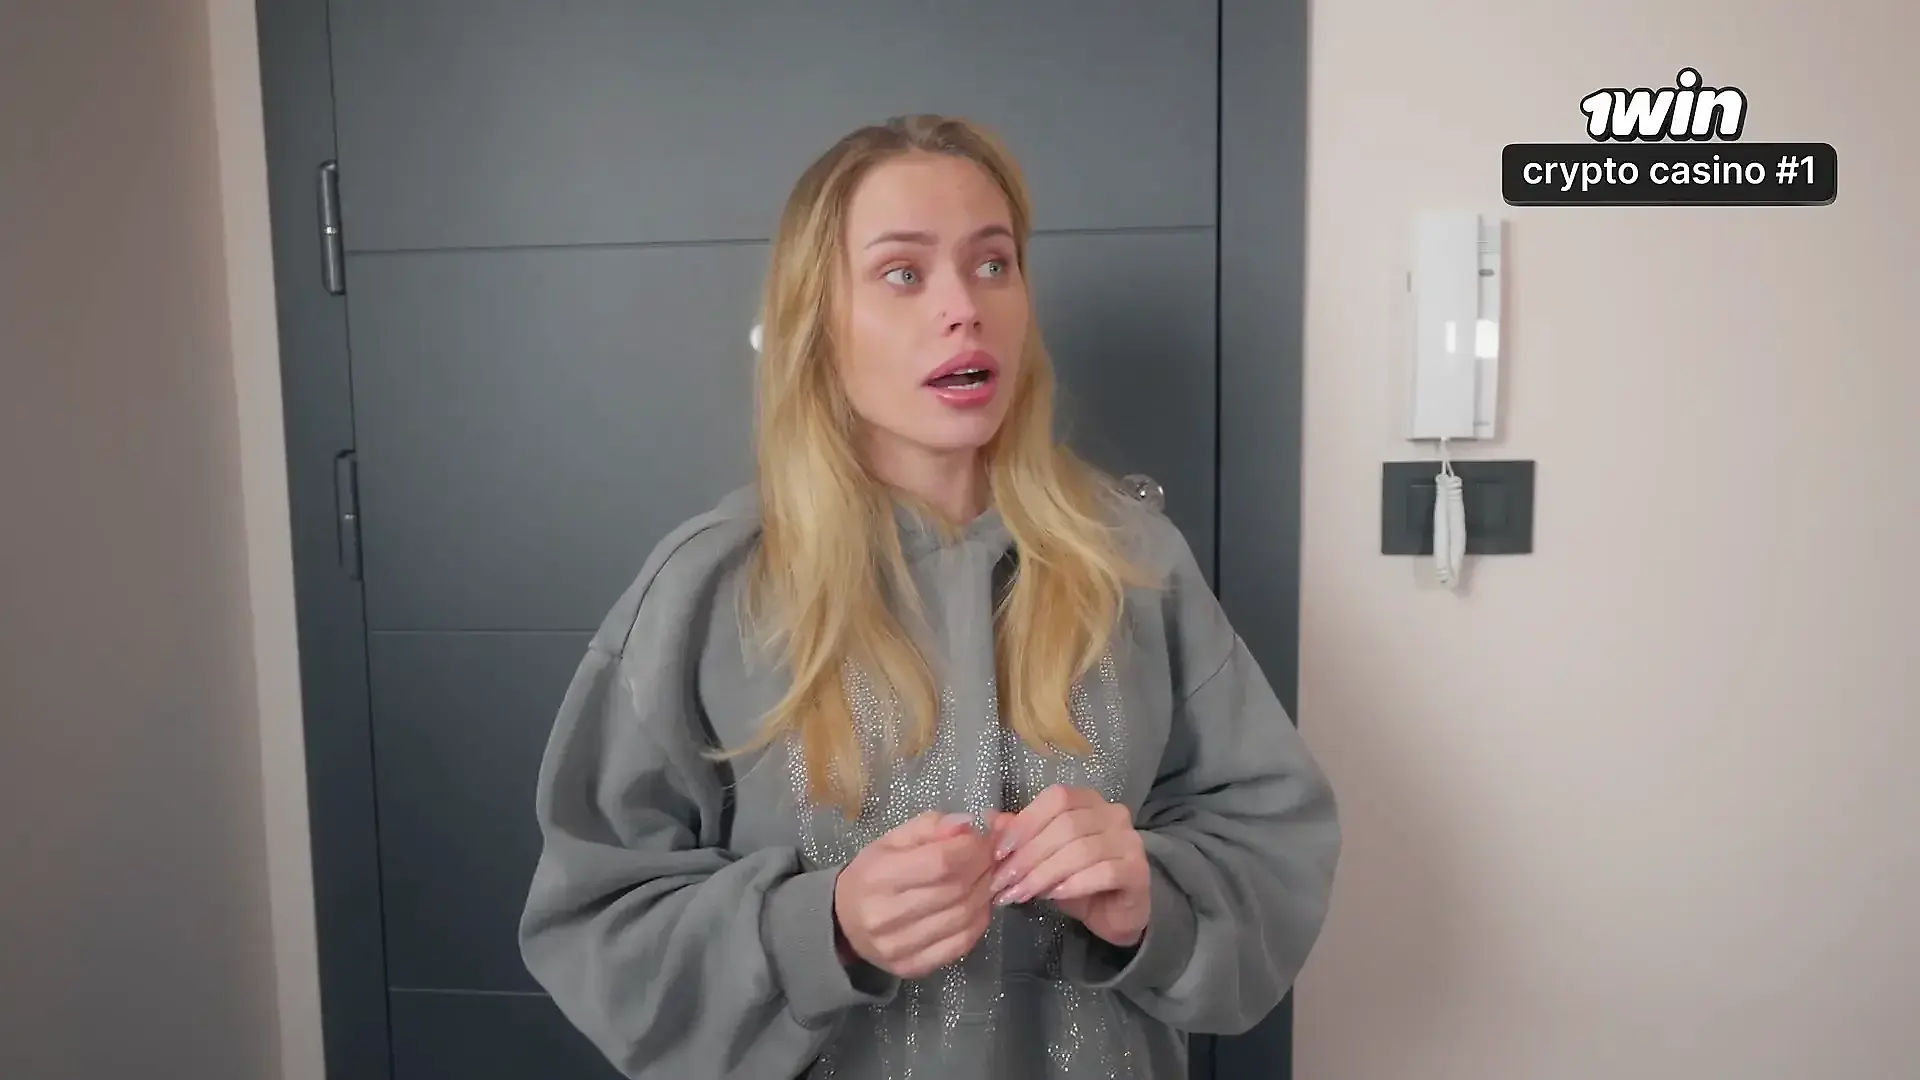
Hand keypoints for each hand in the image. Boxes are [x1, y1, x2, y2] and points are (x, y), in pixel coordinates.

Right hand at [832, 812, 996, 978]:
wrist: (843, 924)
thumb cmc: (871, 876)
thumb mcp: (892, 841)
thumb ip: (930, 827)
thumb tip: (967, 825)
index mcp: (878, 876)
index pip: (941, 862)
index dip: (971, 848)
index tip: (981, 839)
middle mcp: (886, 915)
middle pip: (956, 890)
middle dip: (983, 868)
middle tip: (989, 857)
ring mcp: (899, 946)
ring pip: (963, 917)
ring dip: (984, 893)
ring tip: (985, 878)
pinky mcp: (912, 966)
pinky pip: (961, 943)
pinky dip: (978, 921)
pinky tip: (977, 906)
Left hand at [986, 785, 1150, 947]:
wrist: (1117, 913)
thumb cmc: (1078, 880)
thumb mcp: (1044, 857)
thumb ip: (1021, 836)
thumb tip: (989, 818)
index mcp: (1089, 801)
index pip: (1056, 799)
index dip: (1025, 823)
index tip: (999, 853)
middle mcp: (1113, 814)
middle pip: (1066, 825)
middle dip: (1028, 855)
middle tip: (1003, 882)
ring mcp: (1130, 841)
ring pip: (1081, 850)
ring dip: (1044, 874)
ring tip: (1020, 894)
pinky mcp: (1137, 871)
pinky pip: (1103, 872)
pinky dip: (1073, 884)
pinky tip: (1053, 896)